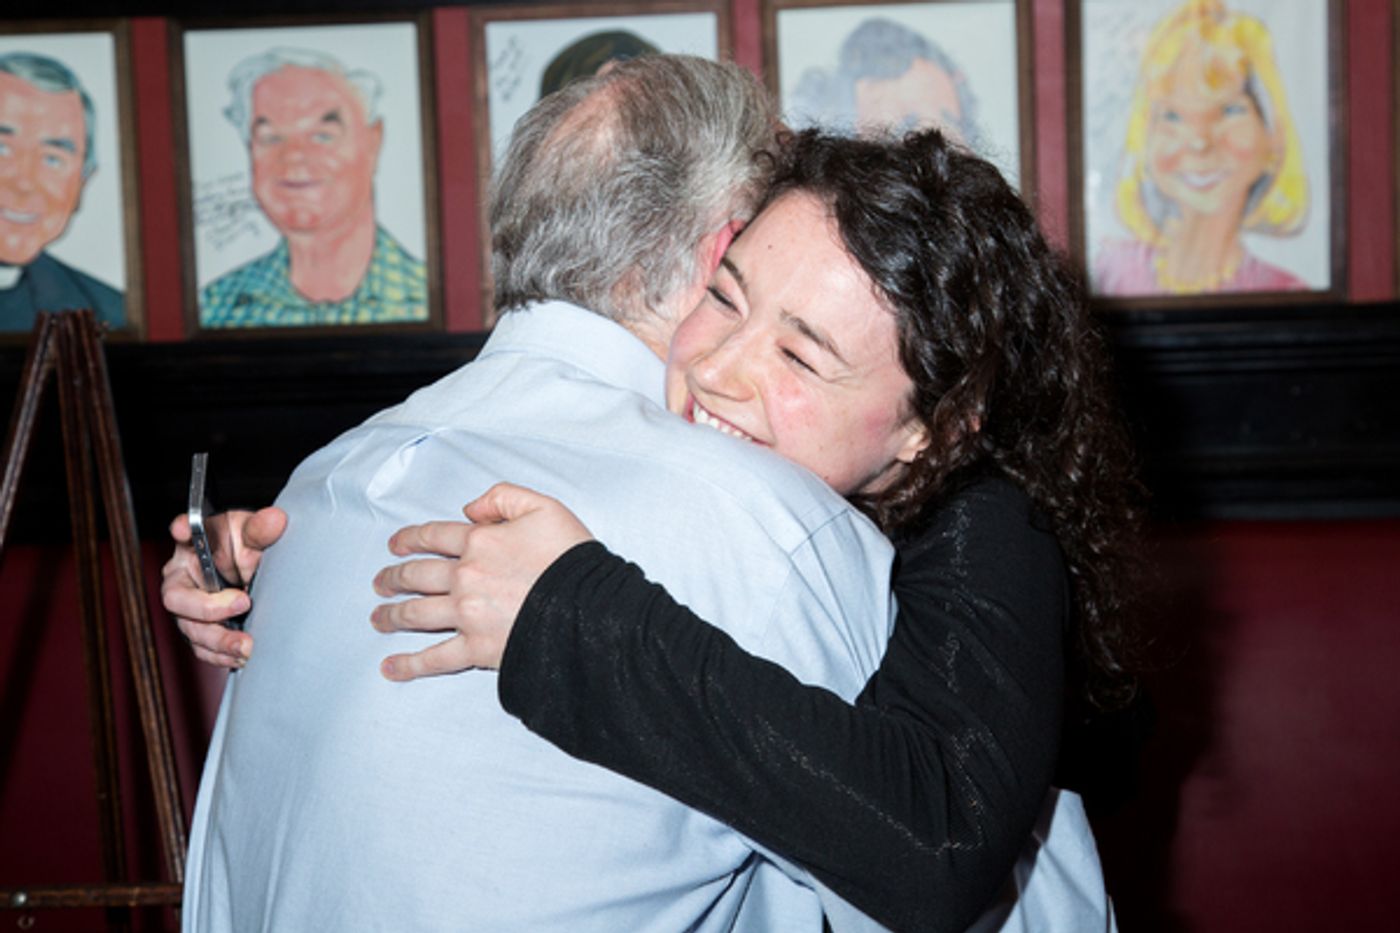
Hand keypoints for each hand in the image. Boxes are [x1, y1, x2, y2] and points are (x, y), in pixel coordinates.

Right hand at [160, 506, 286, 667]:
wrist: (257, 576)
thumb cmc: (248, 551)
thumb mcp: (256, 537)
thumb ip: (262, 530)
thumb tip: (275, 520)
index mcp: (194, 546)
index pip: (182, 532)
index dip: (181, 530)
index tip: (184, 529)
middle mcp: (183, 578)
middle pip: (177, 597)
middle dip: (208, 607)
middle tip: (243, 603)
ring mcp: (189, 608)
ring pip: (191, 629)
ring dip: (219, 640)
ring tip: (246, 645)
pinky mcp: (200, 631)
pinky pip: (203, 648)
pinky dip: (222, 655)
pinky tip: (242, 656)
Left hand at [371, 482, 592, 680]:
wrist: (592, 608)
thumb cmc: (572, 560)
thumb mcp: (545, 507)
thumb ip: (504, 497)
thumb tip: (470, 510)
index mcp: (481, 541)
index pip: (434, 536)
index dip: (410, 538)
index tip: (396, 544)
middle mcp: (466, 576)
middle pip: (417, 575)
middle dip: (393, 577)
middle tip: (382, 582)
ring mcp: (468, 614)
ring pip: (416, 614)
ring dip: (391, 615)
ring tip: (378, 618)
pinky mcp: (476, 648)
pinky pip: (434, 658)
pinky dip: (409, 664)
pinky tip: (390, 667)